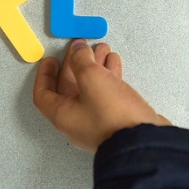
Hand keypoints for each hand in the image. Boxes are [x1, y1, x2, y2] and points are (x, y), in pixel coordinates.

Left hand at [33, 39, 170, 152]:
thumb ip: (81, 60)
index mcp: (63, 114)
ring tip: (104, 49)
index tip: (51, 59)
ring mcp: (98, 121)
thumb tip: (78, 49)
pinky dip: (109, 76)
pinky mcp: (116, 119)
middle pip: (70, 87)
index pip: (44, 94)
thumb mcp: (92, 79)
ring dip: (95, 67)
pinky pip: (107, 93)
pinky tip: (115, 63)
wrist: (144, 142)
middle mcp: (77, 120)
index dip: (45, 74)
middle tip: (83, 47)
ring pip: (91, 88)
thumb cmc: (113, 115)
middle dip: (77, 64)